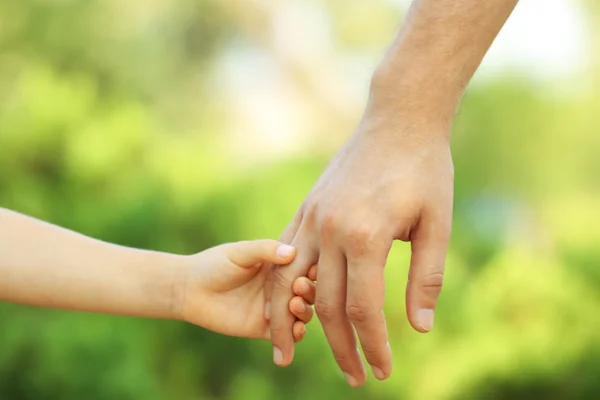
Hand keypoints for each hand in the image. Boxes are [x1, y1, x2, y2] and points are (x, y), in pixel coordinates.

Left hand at [176, 240, 315, 340]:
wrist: (190, 290)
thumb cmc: (215, 264)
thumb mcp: (240, 253)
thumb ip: (265, 250)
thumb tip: (292, 252)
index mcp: (280, 264)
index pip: (306, 267)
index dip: (313, 269)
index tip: (312, 268)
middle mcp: (282, 286)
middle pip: (309, 292)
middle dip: (310, 292)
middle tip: (299, 288)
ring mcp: (276, 308)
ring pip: (302, 314)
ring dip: (305, 312)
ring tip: (293, 306)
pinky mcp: (265, 328)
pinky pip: (287, 335)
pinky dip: (295, 335)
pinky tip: (294, 331)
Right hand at [267, 98, 453, 385]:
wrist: (397, 120)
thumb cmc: (425, 170)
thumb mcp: (437, 224)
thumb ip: (427, 278)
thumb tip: (419, 328)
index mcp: (365, 236)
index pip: (363, 309)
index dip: (373, 346)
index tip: (383, 370)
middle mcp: (329, 230)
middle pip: (324, 306)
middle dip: (340, 347)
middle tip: (355, 377)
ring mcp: (311, 218)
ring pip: (290, 284)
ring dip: (292, 323)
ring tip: (293, 353)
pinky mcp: (305, 209)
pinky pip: (284, 257)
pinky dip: (284, 288)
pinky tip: (291, 306)